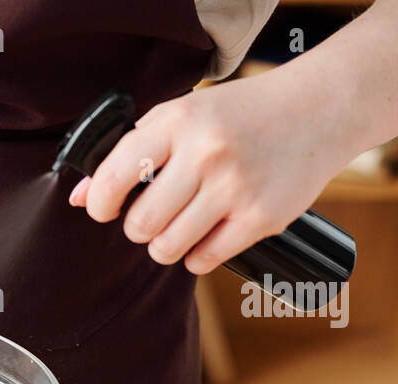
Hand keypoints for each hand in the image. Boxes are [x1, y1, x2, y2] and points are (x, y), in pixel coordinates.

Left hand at [68, 74, 352, 274]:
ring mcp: (235, 187)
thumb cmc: (239, 116)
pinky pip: (202, 261)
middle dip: (139, 227)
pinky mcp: (261, 218)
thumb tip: (78, 196)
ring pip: (166, 249)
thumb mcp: (181, 116)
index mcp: (177, 121)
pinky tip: (209, 231)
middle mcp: (205, 153)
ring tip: (181, 224)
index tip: (105, 208)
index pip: (113, 178)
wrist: (319, 109)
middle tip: (155, 214)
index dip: (100, 204)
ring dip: (165, 245)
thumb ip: (128, 152)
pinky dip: (198, 255)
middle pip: (139, 225)